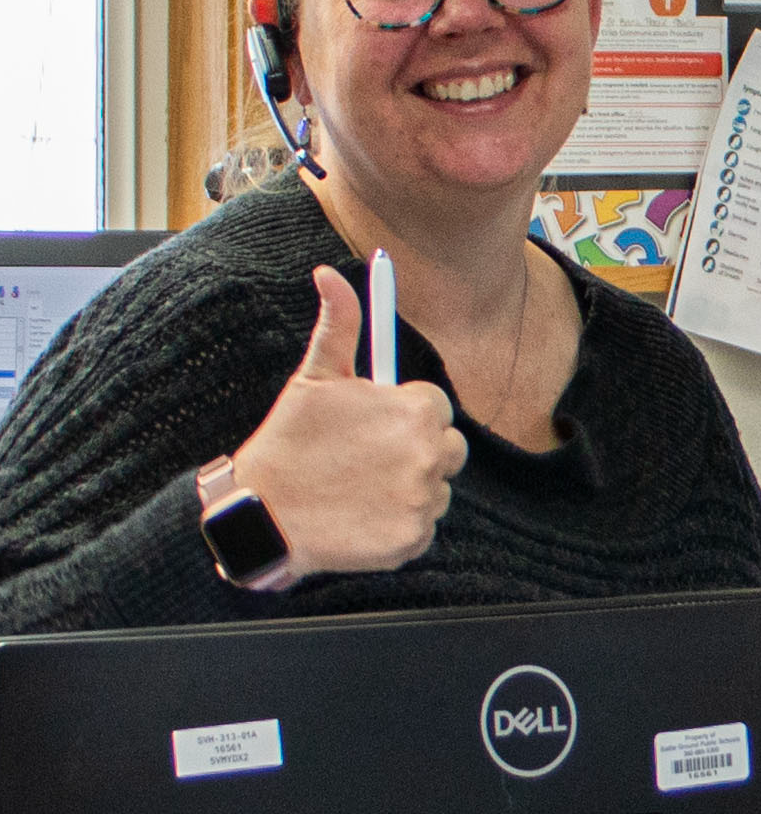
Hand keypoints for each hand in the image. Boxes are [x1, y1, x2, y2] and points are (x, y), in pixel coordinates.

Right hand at [226, 264, 465, 577]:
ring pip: (436, 488)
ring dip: (406, 488)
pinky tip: (359, 517)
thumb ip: (339, 325)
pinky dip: (396, 525)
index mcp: (417, 411)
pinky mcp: (414, 540)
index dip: (401, 416)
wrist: (260, 515)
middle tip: (364, 459)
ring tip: (356, 487)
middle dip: (412, 450)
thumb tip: (330, 272)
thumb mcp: (314, 377)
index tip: (370, 427)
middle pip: (446, 448)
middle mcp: (430, 455)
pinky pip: (422, 526)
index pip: (434, 408)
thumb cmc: (289, 441)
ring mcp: (424, 501)